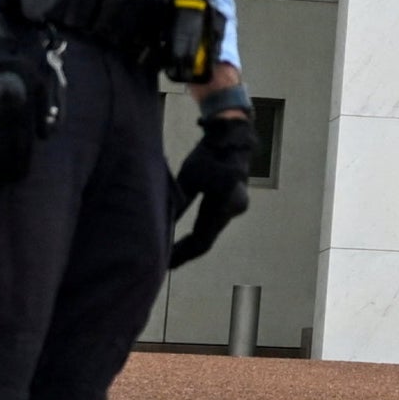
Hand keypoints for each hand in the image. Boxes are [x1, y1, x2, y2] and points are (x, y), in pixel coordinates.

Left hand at [169, 100, 260, 266]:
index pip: (201, 240)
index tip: (164, 263)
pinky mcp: (233, 205)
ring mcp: (235, 208)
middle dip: (185, 252)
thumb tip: (162, 228)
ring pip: (210, 234)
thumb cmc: (208, 154)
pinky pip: (214, 226)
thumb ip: (179, 204)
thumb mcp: (189, 178)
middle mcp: (234, 210)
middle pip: (206, 240)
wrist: (232, 136)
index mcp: (224, 204)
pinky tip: (184, 241)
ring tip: (170, 254)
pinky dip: (198, 234)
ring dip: (191, 244)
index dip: (182, 254)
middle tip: (163, 263)